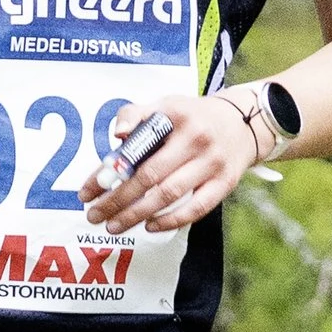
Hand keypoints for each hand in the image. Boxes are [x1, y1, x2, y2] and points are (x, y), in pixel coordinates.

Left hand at [80, 86, 263, 233]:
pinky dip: (172, 220)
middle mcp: (195, 139)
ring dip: (138, 214)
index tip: (86, 192)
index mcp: (175, 116)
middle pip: (148, 176)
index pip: (134, 148)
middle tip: (94, 216)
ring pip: (169, 194)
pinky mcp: (225, 183)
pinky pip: (196, 208)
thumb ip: (136, 115)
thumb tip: (118, 135)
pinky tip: (150, 226)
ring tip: (114, 226)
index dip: (107, 173)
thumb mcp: (166, 105)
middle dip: (117, 200)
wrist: (244, 122)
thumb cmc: (193, 117)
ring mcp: (212, 162)